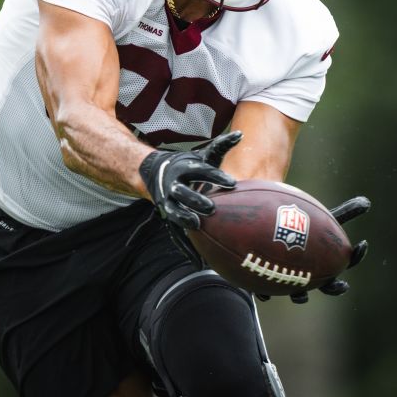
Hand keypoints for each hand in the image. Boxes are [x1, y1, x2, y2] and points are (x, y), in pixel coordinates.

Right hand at [139, 132, 240, 266]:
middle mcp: (173, 185)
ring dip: (185, 219)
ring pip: (175, 212)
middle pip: (183, 192)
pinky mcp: (168, 218)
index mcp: (184, 168)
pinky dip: (186, 248)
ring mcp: (168, 203)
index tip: (232, 182)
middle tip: (212, 206)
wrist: (155, 173)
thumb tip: (241, 135)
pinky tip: (199, 262)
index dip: (215, 176)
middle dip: (195, 199)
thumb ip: (221, 146)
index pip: (200, 171)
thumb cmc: (188, 165)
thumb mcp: (203, 155)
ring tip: (198, 226)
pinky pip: (176, 235)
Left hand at [256, 196, 369, 302]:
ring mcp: (293, 281)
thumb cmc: (305, 228)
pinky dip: (266, 293)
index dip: (357, 255)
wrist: (277, 237)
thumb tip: (368, 201)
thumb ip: (345, 212)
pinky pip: (267, 291)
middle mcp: (313, 275)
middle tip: (343, 285)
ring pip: (298, 294)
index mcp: (328, 261)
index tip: (362, 243)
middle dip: (336, 288)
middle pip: (327, 287)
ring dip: (300, 296)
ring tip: (301, 295)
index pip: (347, 262)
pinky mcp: (271, 282)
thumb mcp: (325, 218)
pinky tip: (263, 292)